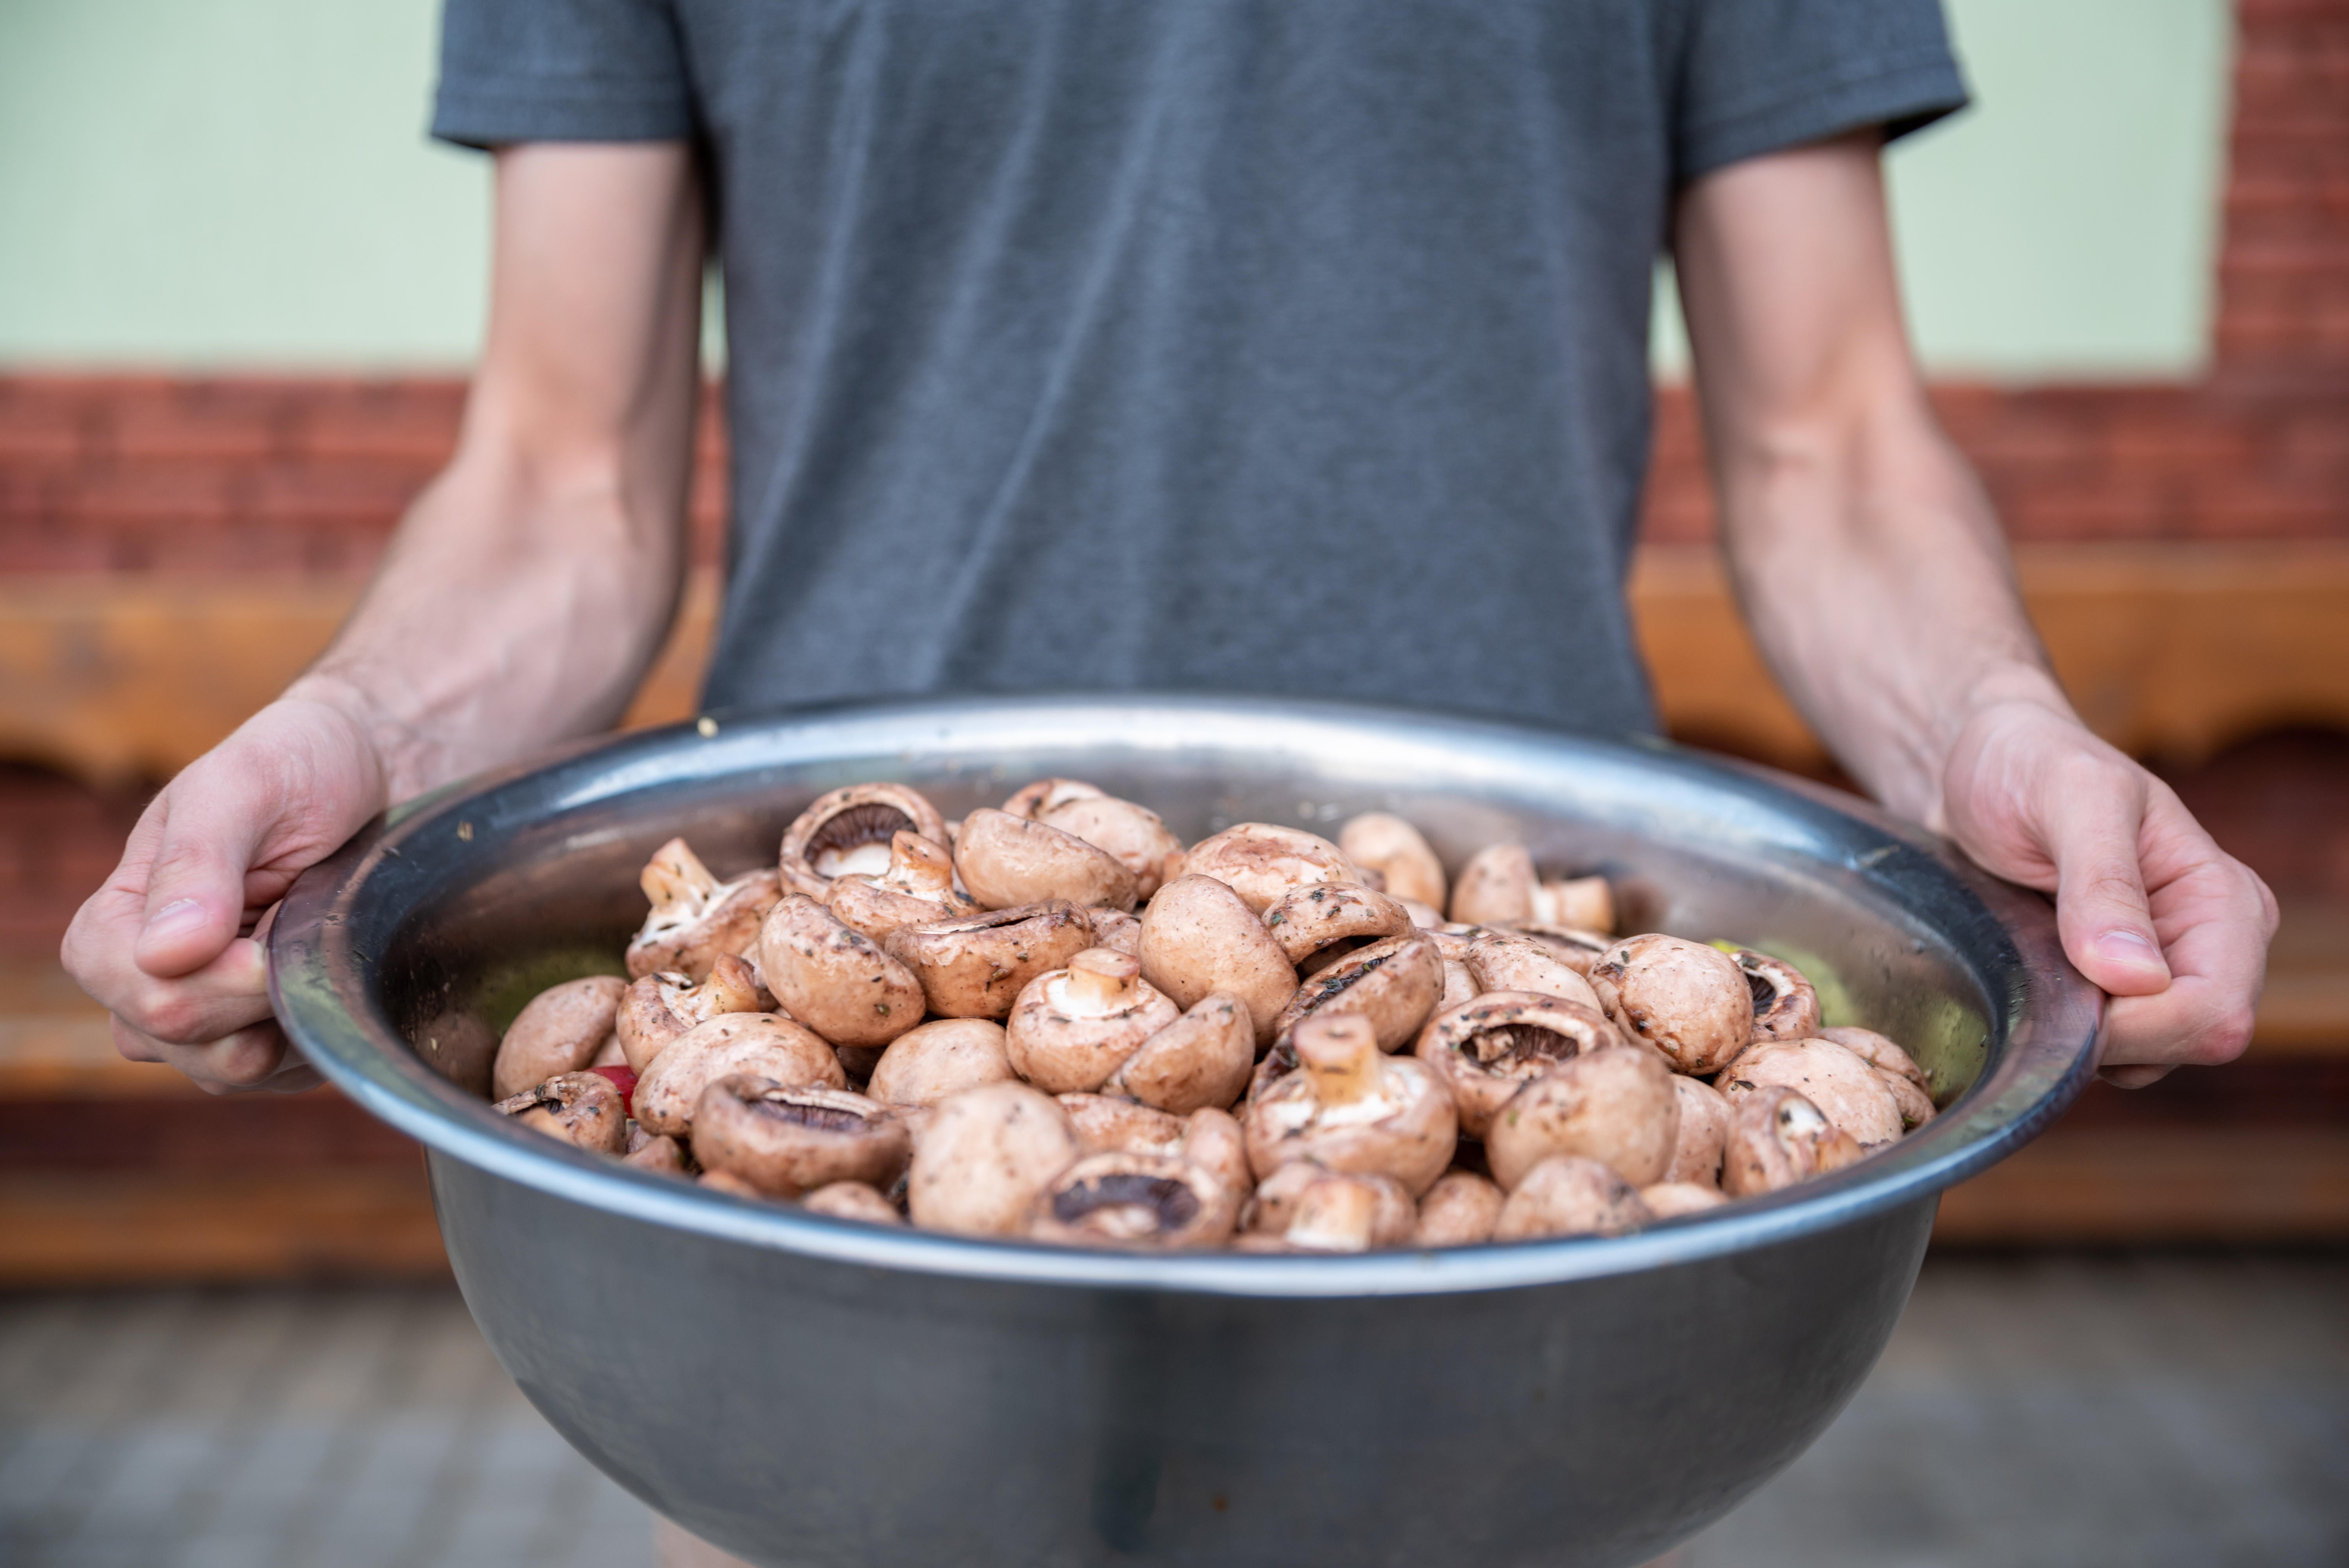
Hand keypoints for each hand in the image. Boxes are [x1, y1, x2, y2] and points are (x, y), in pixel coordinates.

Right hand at [61, 696, 389, 1093]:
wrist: (361, 776)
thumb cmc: (293, 767)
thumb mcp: (243, 787)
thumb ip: (198, 862)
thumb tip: (165, 954)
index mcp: (114, 926)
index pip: (144, 996)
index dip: (223, 982)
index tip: (281, 929)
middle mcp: (143, 983)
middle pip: (187, 1040)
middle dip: (264, 993)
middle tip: (308, 921)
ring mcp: (202, 1020)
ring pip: (232, 1070)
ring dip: (294, 1017)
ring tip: (319, 939)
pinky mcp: (261, 1039)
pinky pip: (283, 1076)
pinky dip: (321, 1034)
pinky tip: (335, 974)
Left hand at [1939, 699, 2277, 1085]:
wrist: (1981, 766)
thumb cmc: (2029, 764)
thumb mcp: (2070, 796)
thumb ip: (2103, 881)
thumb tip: (2137, 977)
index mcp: (2227, 902)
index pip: (2214, 1012)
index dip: (2138, 1024)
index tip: (2061, 984)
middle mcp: (2213, 949)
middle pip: (2188, 1045)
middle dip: (2107, 1031)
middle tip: (2035, 966)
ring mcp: (2166, 978)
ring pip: (2142, 1060)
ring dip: (2075, 1032)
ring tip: (2028, 957)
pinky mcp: (2118, 996)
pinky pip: (2104, 1052)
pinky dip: (2059, 1032)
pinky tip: (2027, 976)